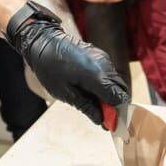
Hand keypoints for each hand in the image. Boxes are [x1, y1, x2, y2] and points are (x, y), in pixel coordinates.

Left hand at [7, 3, 129, 123]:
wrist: (44, 42)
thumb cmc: (51, 69)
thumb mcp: (66, 94)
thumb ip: (88, 107)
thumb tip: (102, 121)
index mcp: (97, 76)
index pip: (119, 97)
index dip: (115, 113)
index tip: (108, 123)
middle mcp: (105, 66)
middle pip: (121, 90)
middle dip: (114, 105)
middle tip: (101, 115)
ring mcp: (104, 59)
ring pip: (116, 82)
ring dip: (109, 95)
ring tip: (93, 102)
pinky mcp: (101, 56)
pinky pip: (109, 74)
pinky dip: (105, 85)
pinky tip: (91, 90)